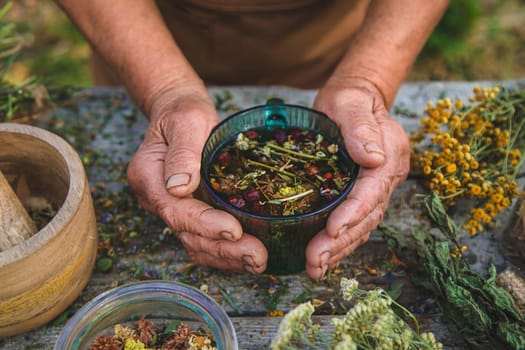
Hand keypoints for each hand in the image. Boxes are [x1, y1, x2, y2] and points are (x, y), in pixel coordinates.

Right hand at [127, 84, 267, 273]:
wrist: (180, 114)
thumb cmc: (184, 113)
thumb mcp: (186, 120)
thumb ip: (183, 152)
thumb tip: (179, 188)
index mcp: (149, 176)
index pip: (175, 210)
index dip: (205, 224)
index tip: (235, 231)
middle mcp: (157, 199)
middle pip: (187, 234)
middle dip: (223, 249)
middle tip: (257, 257)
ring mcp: (171, 209)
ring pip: (195, 243)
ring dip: (227, 258)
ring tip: (258, 262)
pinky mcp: (188, 213)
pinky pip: (203, 240)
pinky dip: (225, 252)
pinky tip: (249, 257)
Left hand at [305, 77, 409, 278]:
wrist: (356, 99)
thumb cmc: (350, 99)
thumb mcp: (350, 103)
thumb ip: (360, 127)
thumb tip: (372, 158)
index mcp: (389, 155)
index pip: (372, 191)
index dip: (353, 213)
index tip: (332, 230)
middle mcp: (387, 177)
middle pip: (367, 216)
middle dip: (341, 241)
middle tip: (314, 260)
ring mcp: (377, 188)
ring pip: (362, 226)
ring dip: (339, 250)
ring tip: (315, 267)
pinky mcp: (364, 194)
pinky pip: (355, 223)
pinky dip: (340, 242)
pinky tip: (323, 257)